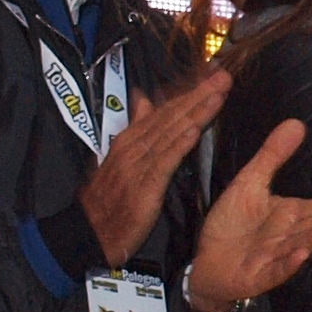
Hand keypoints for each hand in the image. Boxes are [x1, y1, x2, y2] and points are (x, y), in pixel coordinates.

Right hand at [80, 63, 229, 266]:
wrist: (88, 234)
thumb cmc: (106, 200)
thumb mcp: (118, 158)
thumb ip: (135, 128)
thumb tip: (143, 99)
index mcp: (128, 140)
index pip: (163, 111)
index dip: (189, 93)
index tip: (212, 77)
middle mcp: (132, 148)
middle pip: (170, 116)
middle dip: (199, 95)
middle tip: (224, 77)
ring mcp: (137, 166)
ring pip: (171, 133)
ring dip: (195, 113)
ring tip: (217, 94)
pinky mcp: (143, 187)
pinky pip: (164, 162)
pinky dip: (179, 145)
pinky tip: (195, 131)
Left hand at [186, 114, 311, 310]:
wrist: (206, 262)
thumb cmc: (232, 224)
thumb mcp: (250, 182)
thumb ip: (273, 155)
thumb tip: (296, 122)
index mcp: (288, 215)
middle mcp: (286, 236)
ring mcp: (274, 258)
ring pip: (299, 246)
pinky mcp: (258, 276)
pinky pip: (275, 270)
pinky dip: (288, 264)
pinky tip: (300, 255)